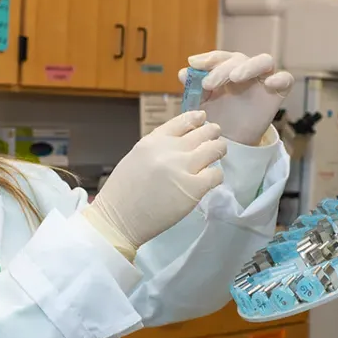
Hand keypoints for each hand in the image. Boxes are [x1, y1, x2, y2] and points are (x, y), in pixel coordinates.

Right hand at [82, 110, 226, 258]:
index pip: (182, 121)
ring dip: (218, 150)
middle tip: (215, 140)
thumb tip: (181, 145)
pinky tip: (210, 180)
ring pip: (215, 149)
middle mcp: (170, 149)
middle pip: (203, 133)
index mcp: (153, 140)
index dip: (196, 118)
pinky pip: (216, 175)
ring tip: (217, 156)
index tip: (203, 119)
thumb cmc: (122, 193)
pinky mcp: (194, 188)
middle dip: (212, 134)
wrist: (118, 219)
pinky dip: (216, 176)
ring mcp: (184, 168)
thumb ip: (158, 149)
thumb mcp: (136, 158)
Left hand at [178, 51, 293, 145]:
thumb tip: (183, 73)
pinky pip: (285, 79)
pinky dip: (280, 78)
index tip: (194, 64)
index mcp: (226, 70)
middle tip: (208, 84)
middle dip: (222, 68)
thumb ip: (193, 89)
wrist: (231, 142)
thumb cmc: (216, 119)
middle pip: (239, 59)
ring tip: (235, 77)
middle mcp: (246, 71)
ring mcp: (263, 79)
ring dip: (249, 66)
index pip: (220, 57)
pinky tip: (270, 83)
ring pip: (263, 61)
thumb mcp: (200, 105)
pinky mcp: (278, 91)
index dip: (208, 58)